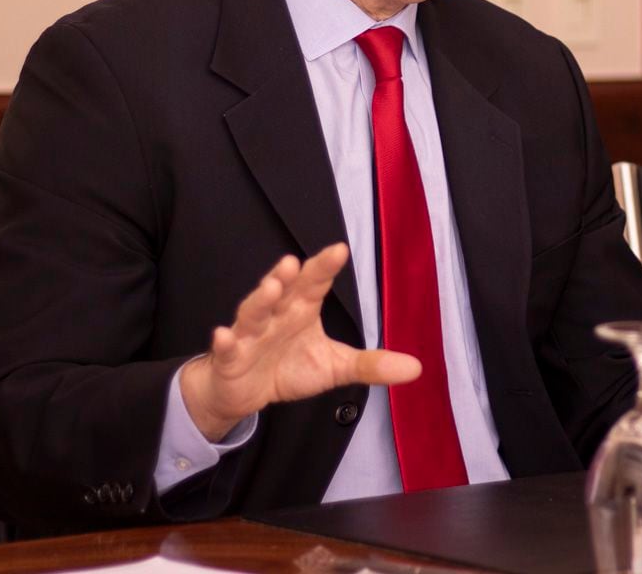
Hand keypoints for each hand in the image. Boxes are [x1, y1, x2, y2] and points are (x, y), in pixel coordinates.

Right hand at [179, 242, 420, 440]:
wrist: (243, 391)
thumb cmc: (288, 367)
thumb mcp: (335, 366)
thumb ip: (371, 364)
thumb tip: (416, 368)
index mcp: (301, 309)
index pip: (314, 283)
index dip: (325, 266)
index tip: (340, 250)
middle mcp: (276, 314)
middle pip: (283, 290)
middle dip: (288, 276)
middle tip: (295, 262)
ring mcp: (250, 334)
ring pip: (253, 312)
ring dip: (260, 300)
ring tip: (271, 287)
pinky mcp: (230, 358)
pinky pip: (227, 348)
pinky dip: (225, 342)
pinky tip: (224, 334)